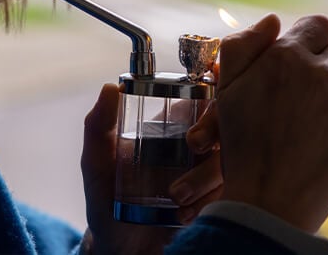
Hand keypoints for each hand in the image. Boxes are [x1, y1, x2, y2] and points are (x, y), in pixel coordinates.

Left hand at [81, 85, 222, 254]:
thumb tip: (109, 88)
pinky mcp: (218, 198)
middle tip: (194, 143)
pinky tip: (184, 214)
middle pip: (227, 122)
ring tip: (176, 196)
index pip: (208, 97)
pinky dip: (207, 200)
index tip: (208, 88)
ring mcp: (211, 172)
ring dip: (206, 175)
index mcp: (178, 125)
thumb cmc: (108, 197)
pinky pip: (228, 191)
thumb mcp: (98, 161)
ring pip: (229, 158)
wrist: (119, 245)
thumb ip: (98, 126)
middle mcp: (200, 145)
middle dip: (215, 128)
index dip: (216, 89)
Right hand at [190, 13, 327, 232]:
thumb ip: (242, 46)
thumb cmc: (245, 146)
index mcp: (288, 57)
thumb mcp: (227, 90)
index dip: (305, 41)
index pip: (316, 25)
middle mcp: (323, 72)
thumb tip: (271, 21)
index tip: (298, 60)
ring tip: (318, 106)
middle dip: (324, 60)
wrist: (270, 200)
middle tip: (307, 87)